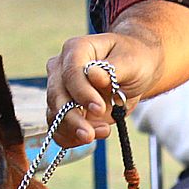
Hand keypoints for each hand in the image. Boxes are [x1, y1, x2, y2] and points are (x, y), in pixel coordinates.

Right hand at [46, 30, 166, 148]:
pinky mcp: (65, 111)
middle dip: (72, 119)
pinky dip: (72, 139)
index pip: (71, 73)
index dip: (82, 93)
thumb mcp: (131, 62)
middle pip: (56, 97)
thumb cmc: (133, 61)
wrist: (133, 73)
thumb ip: (113, 69)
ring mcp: (60, 91)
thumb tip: (92, 75)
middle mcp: (61, 69)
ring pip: (55, 116)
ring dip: (74, 131)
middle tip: (91, 134)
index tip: (99, 108)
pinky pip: (59, 129)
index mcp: (76, 50)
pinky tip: (92, 137)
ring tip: (103, 131)